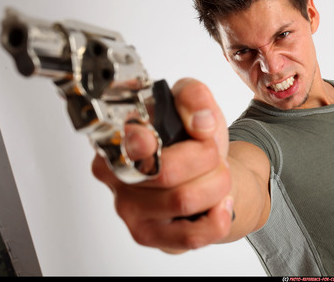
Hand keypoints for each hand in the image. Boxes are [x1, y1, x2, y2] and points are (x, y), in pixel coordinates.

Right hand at [91, 78, 233, 251]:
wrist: (202, 175)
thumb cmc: (191, 141)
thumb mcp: (195, 107)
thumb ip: (195, 97)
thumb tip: (201, 122)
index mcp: (118, 133)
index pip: (121, 142)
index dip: (136, 142)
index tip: (149, 140)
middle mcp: (113, 172)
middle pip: (166, 171)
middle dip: (208, 159)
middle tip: (213, 154)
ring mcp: (127, 208)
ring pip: (184, 200)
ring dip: (217, 184)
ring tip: (217, 177)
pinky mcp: (146, 235)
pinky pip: (190, 236)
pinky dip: (217, 218)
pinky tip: (220, 204)